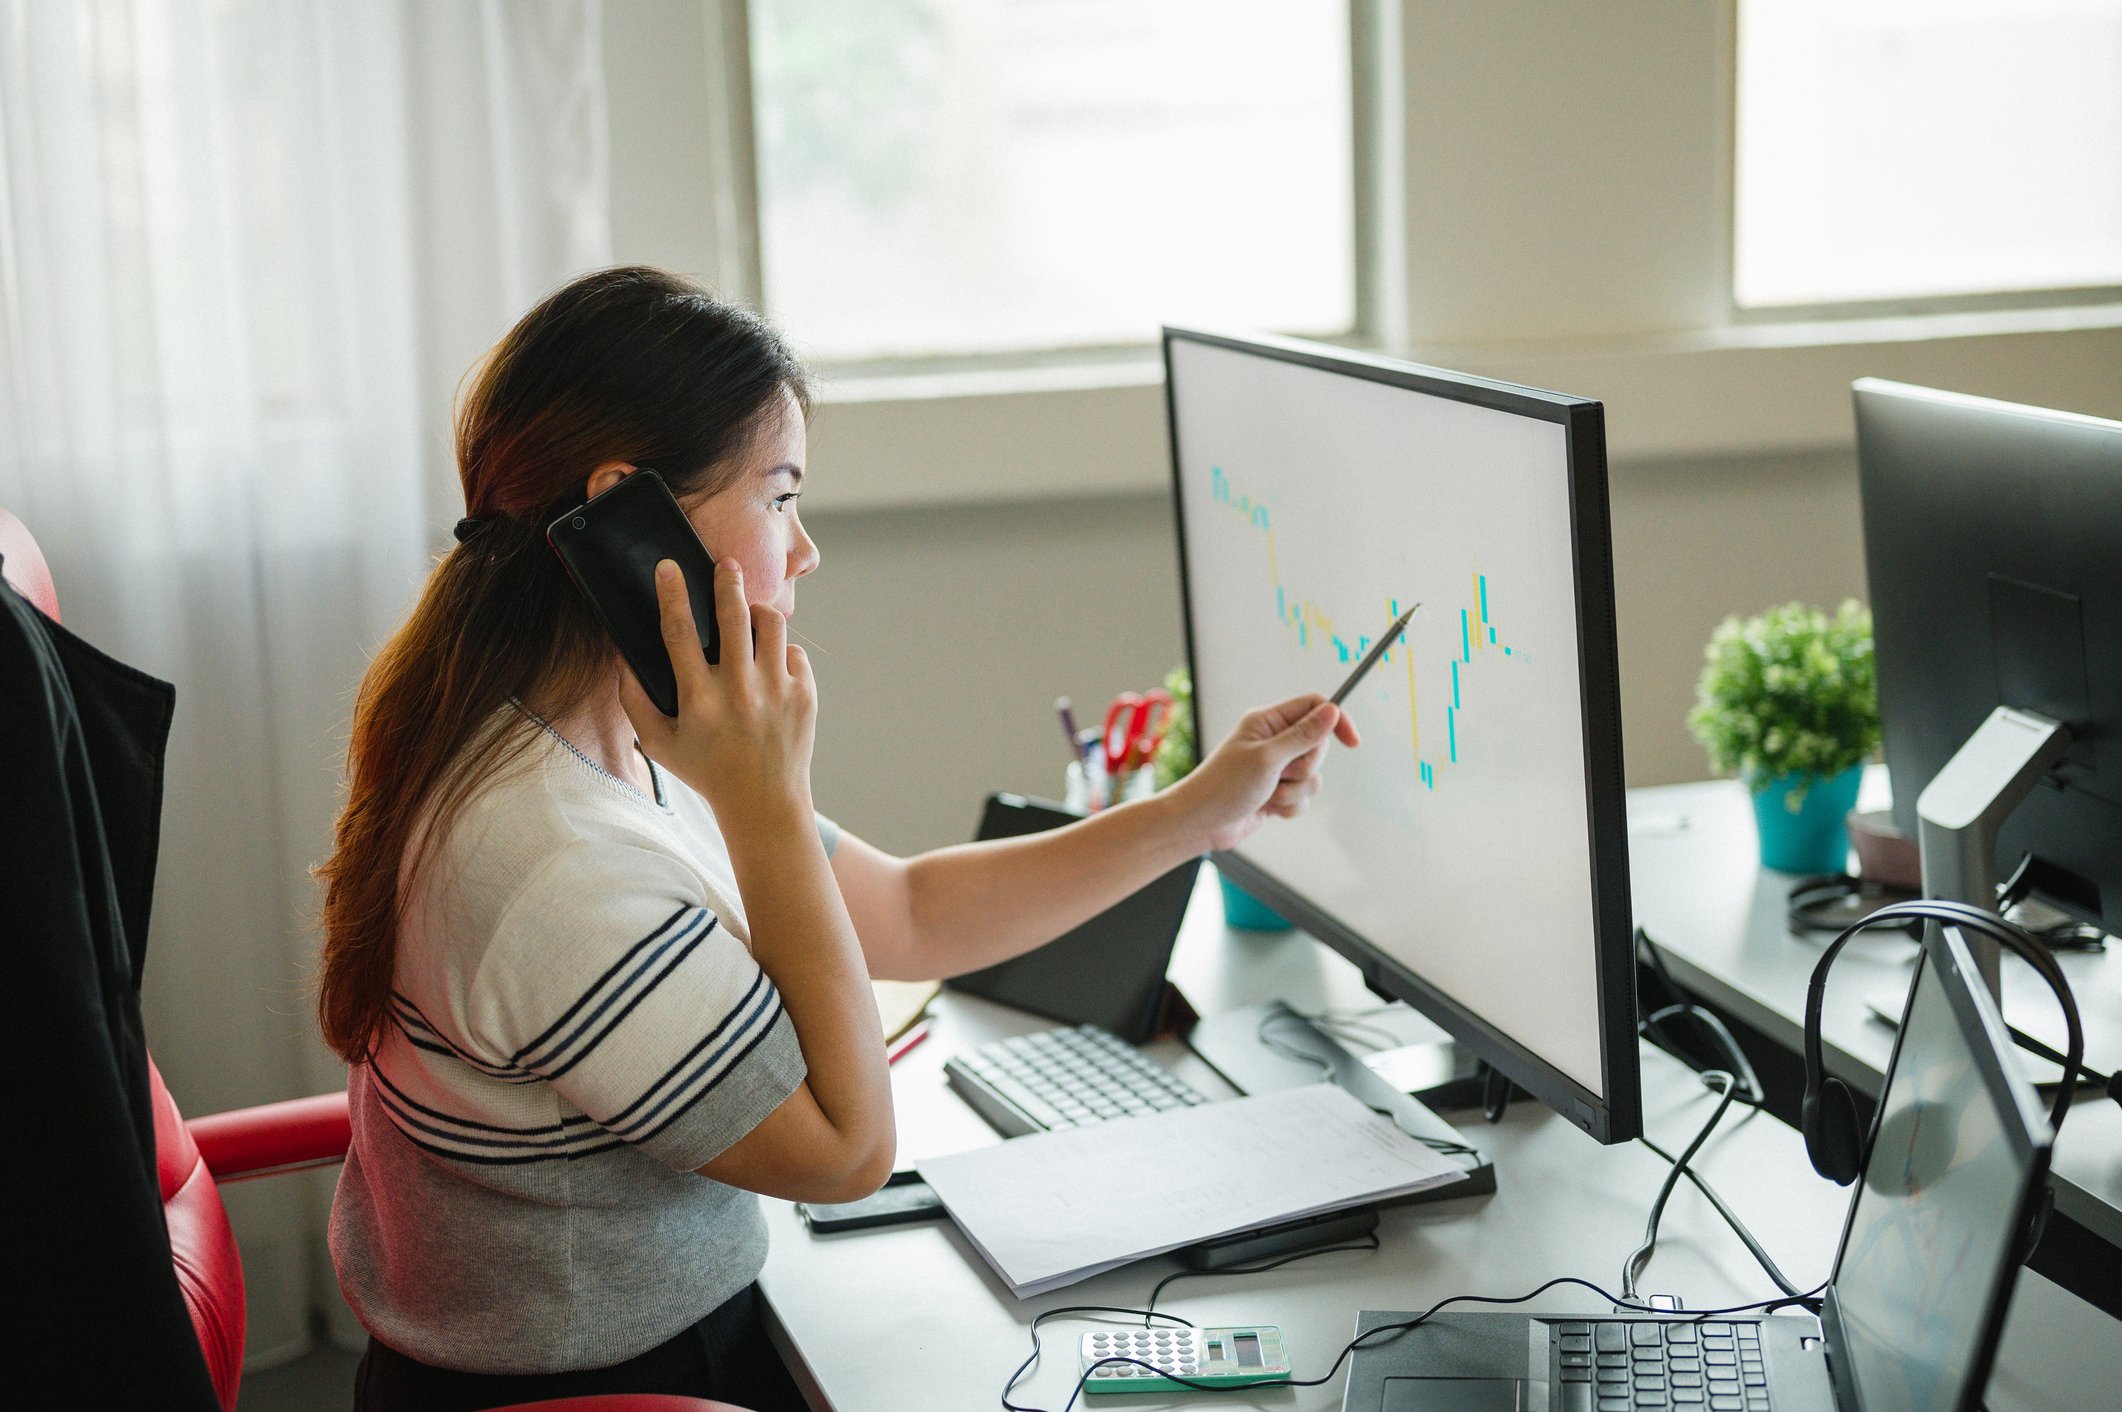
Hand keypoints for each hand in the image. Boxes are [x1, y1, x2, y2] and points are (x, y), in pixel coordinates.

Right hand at [620, 557, 816, 823]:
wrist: (764, 802)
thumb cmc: (706, 770)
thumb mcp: (659, 744)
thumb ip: (635, 701)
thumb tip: (626, 658)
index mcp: (699, 699)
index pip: (679, 632)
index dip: (672, 594)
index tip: (668, 566)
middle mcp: (740, 691)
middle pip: (734, 616)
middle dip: (728, 581)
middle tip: (725, 564)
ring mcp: (777, 690)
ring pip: (771, 625)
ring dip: (757, 612)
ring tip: (748, 613)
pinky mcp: (805, 694)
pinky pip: (793, 652)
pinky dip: (779, 652)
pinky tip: (768, 666)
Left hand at [1168, 692, 1360, 852]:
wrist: (1201, 824)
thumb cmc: (1224, 786)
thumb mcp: (1268, 758)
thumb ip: (1303, 736)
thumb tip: (1333, 711)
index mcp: (1267, 722)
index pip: (1313, 707)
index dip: (1335, 721)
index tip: (1353, 742)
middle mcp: (1272, 741)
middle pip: (1317, 745)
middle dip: (1305, 767)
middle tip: (1281, 773)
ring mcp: (1275, 768)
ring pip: (1312, 776)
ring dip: (1294, 791)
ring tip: (1267, 795)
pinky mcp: (1276, 791)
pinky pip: (1303, 797)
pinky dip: (1289, 807)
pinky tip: (1267, 810)